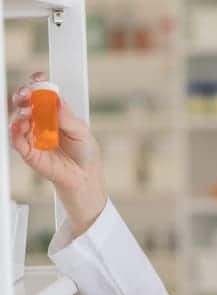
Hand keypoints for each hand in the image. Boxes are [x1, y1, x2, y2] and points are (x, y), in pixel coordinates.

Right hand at [9, 72, 106, 237]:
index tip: (38, 78)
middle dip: (24, 94)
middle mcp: (41, 121)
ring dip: (21, 112)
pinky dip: (14, 130)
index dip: (38, 83)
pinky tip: (18, 126)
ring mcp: (32, 134)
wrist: (84, 176)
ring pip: (17, 117)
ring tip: (29, 114)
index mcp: (55, 112)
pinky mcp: (27, 150)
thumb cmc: (85, 153)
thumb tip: (54, 100)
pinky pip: (15, 138)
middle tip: (27, 94)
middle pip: (25, 101)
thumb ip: (66, 116)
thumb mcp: (82, 131)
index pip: (42, 93)